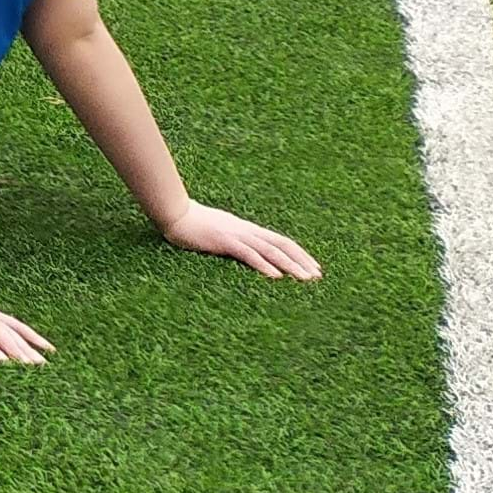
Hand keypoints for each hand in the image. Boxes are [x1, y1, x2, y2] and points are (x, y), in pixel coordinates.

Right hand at [160, 201, 322, 279]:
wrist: (174, 213)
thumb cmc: (193, 224)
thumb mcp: (219, 232)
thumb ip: (234, 240)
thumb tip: (246, 251)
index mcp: (247, 229)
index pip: (281, 241)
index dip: (299, 253)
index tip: (314, 267)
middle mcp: (247, 231)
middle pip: (282, 245)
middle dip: (302, 261)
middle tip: (318, 277)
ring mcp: (236, 235)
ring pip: (270, 250)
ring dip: (290, 265)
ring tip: (305, 279)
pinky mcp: (223, 241)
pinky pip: (248, 254)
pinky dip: (264, 265)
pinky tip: (275, 276)